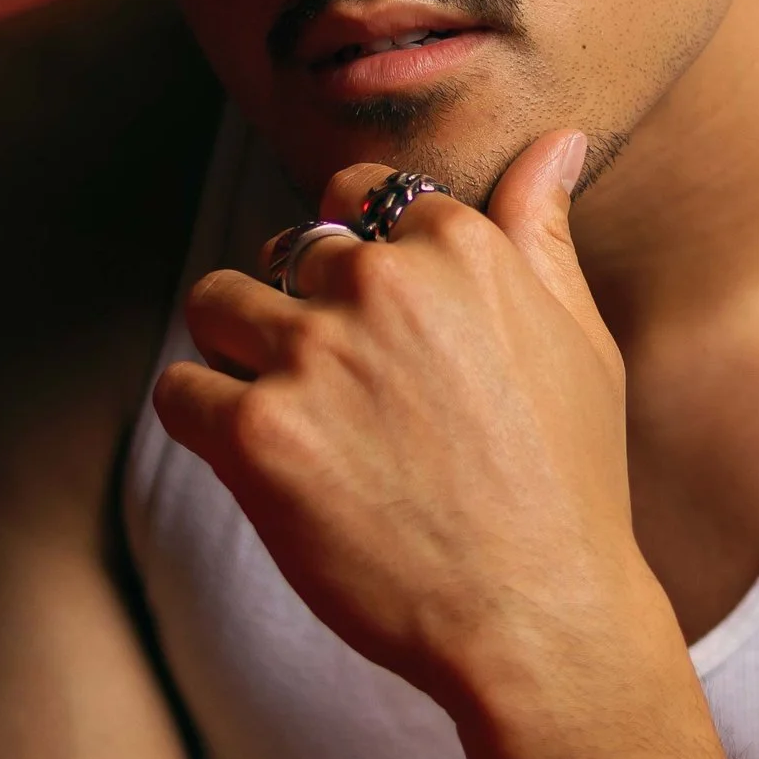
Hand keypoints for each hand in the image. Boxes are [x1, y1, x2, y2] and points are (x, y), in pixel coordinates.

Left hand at [152, 138, 650, 703]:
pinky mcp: (258, 433)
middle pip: (279, 250)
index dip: (350, 256)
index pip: (353, 194)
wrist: (540, 619)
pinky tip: (261, 465)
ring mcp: (314, 355)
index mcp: (457, 246)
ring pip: (214, 305)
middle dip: (298, 313)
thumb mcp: (579, 339)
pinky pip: (179, 391)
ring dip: (238, 356)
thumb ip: (542, 232)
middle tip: (348, 403)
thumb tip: (558, 138)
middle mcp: (381, 282)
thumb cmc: (567, 484)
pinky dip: (203, 424)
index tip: (372, 324)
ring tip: (298, 427)